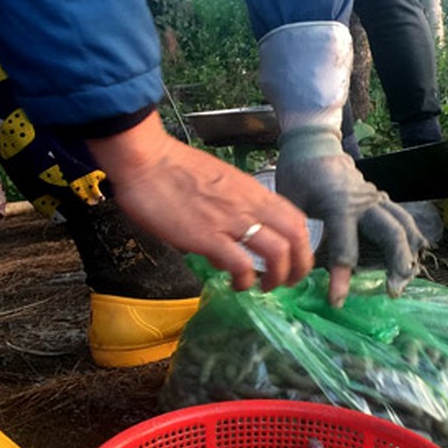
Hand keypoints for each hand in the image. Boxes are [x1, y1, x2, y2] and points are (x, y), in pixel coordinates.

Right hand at [86, 112, 312, 291]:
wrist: (146, 160)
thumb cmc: (173, 170)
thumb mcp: (216, 186)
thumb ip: (229, 212)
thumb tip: (226, 250)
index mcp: (253, 192)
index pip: (295, 218)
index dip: (302, 245)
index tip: (292, 262)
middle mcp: (250, 205)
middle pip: (297, 236)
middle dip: (301, 266)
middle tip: (288, 283)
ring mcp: (231, 220)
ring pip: (279, 252)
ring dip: (278, 276)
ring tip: (264, 288)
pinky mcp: (208, 236)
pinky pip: (241, 264)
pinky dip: (245, 280)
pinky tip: (236, 285)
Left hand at [275, 129, 427, 306]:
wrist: (314, 145)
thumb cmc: (298, 176)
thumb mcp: (290, 204)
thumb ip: (298, 236)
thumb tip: (297, 270)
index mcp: (339, 205)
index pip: (345, 249)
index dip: (341, 279)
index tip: (337, 302)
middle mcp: (365, 202)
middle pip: (392, 234)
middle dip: (397, 264)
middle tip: (393, 292)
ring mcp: (377, 199)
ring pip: (404, 226)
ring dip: (408, 254)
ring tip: (404, 282)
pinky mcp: (381, 200)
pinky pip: (403, 220)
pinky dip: (412, 239)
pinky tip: (416, 259)